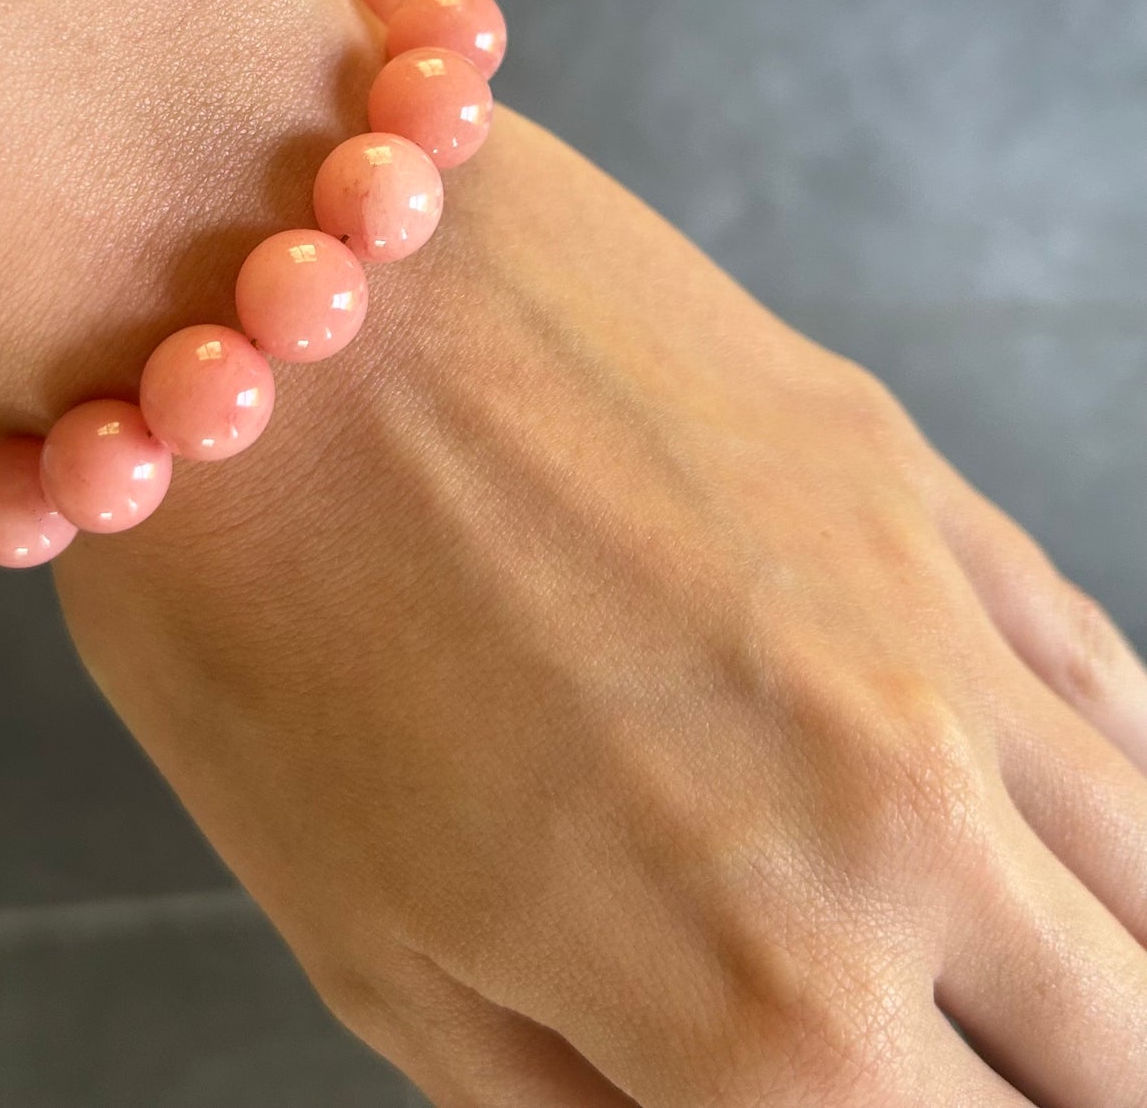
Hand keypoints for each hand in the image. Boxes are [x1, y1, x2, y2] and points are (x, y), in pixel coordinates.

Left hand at [55, 108, 1146, 1105]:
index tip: (878, 1105)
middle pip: (1122, 1059)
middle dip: (1040, 1088)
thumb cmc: (252, 625)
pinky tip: (1035, 812)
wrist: (251, 285)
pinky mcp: (905, 476)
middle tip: (938, 1062)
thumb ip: (587, 1105)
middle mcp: (905, 831)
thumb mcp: (373, 953)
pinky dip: (1100, 788)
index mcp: (765, 1007)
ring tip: (1006, 972)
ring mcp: (929, 634)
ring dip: (1102, 960)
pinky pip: (1106, 685)